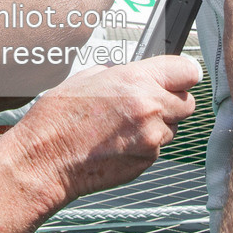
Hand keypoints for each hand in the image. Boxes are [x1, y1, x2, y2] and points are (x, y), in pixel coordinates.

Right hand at [4, 55, 200, 209]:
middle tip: (147, 103)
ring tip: (123, 126)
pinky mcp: (146, 162)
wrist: (44, 160)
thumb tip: (137, 73)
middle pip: (187, 103)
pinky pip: (157, 149)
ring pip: (173, 128)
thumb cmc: (58, 119)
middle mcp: (150, 108)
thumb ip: (122, 73)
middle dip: (172, 102)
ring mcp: (151, 138)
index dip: (184, 74)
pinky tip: (118, 143)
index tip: (180, 77)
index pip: (188, 71)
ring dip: (158, 125)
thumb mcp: (87, 77)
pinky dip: (144, 145)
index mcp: (136, 81)